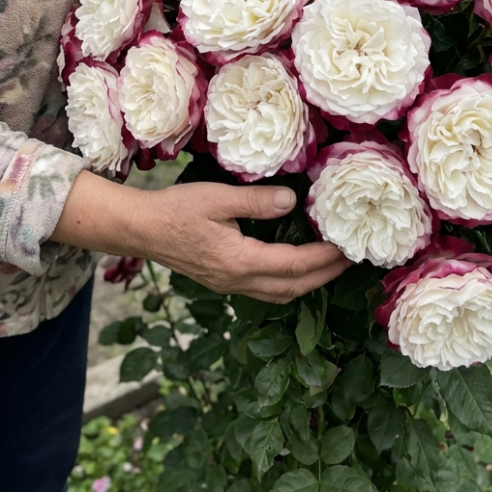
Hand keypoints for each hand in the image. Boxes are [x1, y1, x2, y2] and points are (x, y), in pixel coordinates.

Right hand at [51, 172, 349, 302]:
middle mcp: (238, 281)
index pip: (295, 265)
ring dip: (308, 283)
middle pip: (293, 288)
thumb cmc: (176, 209)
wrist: (141, 229)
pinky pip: (265, 290)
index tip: (348, 248)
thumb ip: (256, 201)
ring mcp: (229, 286)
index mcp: (240, 261)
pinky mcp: (222, 282)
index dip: (325, 258)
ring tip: (330, 264)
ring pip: (280, 294)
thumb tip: (292, 201)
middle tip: (350, 260)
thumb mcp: (217, 197)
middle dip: (325, 276)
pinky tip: (294, 267)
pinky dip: (288, 282)